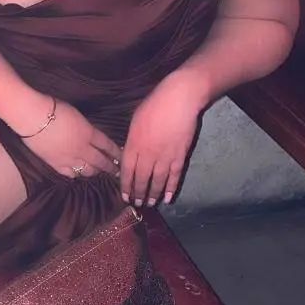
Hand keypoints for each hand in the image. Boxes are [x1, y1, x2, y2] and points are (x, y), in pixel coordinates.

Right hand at [23, 98, 120, 178]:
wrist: (34, 118)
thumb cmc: (53, 109)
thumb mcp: (77, 114)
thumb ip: (85, 127)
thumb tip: (89, 133)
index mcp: (89, 133)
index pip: (107, 145)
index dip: (116, 152)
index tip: (122, 157)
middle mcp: (82, 149)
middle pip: (100, 161)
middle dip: (110, 167)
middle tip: (116, 171)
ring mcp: (69, 158)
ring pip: (87, 170)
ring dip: (95, 171)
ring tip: (97, 172)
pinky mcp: (56, 164)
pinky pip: (70, 174)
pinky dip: (76, 174)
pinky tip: (77, 173)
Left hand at [120, 72, 204, 206]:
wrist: (178, 100)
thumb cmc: (154, 105)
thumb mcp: (135, 121)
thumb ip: (132, 139)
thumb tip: (129, 152)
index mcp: (133, 144)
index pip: (127, 171)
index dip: (126, 185)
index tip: (124, 195)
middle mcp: (147, 154)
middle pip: (141, 179)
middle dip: (138, 193)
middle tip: (137, 204)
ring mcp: (164, 157)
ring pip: (157, 181)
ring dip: (153, 194)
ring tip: (151, 204)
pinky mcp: (179, 156)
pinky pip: (174, 176)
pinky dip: (171, 188)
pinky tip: (168, 197)